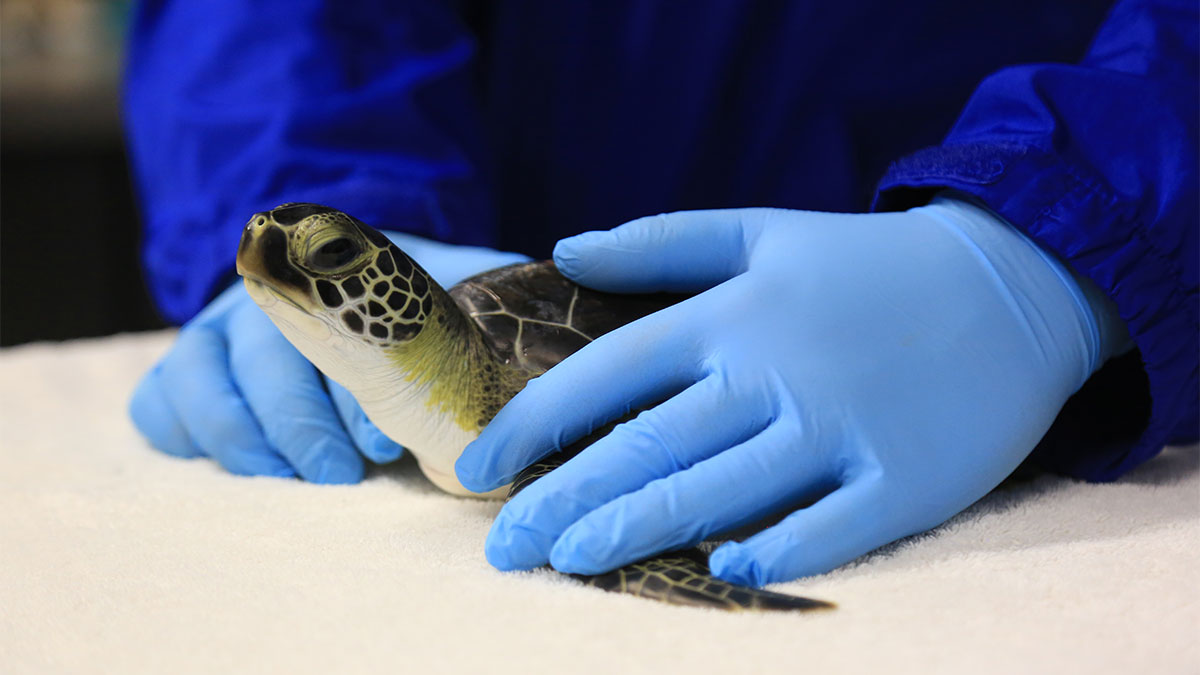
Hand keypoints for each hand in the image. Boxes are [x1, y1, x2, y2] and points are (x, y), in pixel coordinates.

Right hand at [130, 233, 528, 480]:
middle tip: (342, 472)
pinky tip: (242, 466)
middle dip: (301, 424)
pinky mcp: (187, 372)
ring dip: (245, 438)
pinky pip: (160, 402)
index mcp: (330, 273)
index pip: (321, 321)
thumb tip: (555, 286)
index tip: (386, 441)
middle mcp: (266, 297)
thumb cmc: (412, 306)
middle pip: (261, 357)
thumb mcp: (455, 286)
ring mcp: (218, 333)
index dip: (347, 389)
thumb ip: (491, 286)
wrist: (346, 281)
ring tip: (296, 479)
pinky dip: (188, 435)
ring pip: (200, 380)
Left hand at [455, 197, 1128, 583]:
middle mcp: (774, 373)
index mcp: (731, 316)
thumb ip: (660, 242)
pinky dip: (777, 550)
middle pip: (648, 446)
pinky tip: (722, 573)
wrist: (1013, 286)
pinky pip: (829, 527)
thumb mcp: (762, 229)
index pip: (606, 375)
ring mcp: (841, 429)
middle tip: (503, 550)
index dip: (532, 424)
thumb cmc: (868, 265)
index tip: (475, 469)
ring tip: (570, 562)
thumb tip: (564, 249)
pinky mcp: (904, 478)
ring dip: (640, 529)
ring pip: (721, 490)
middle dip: (565, 500)